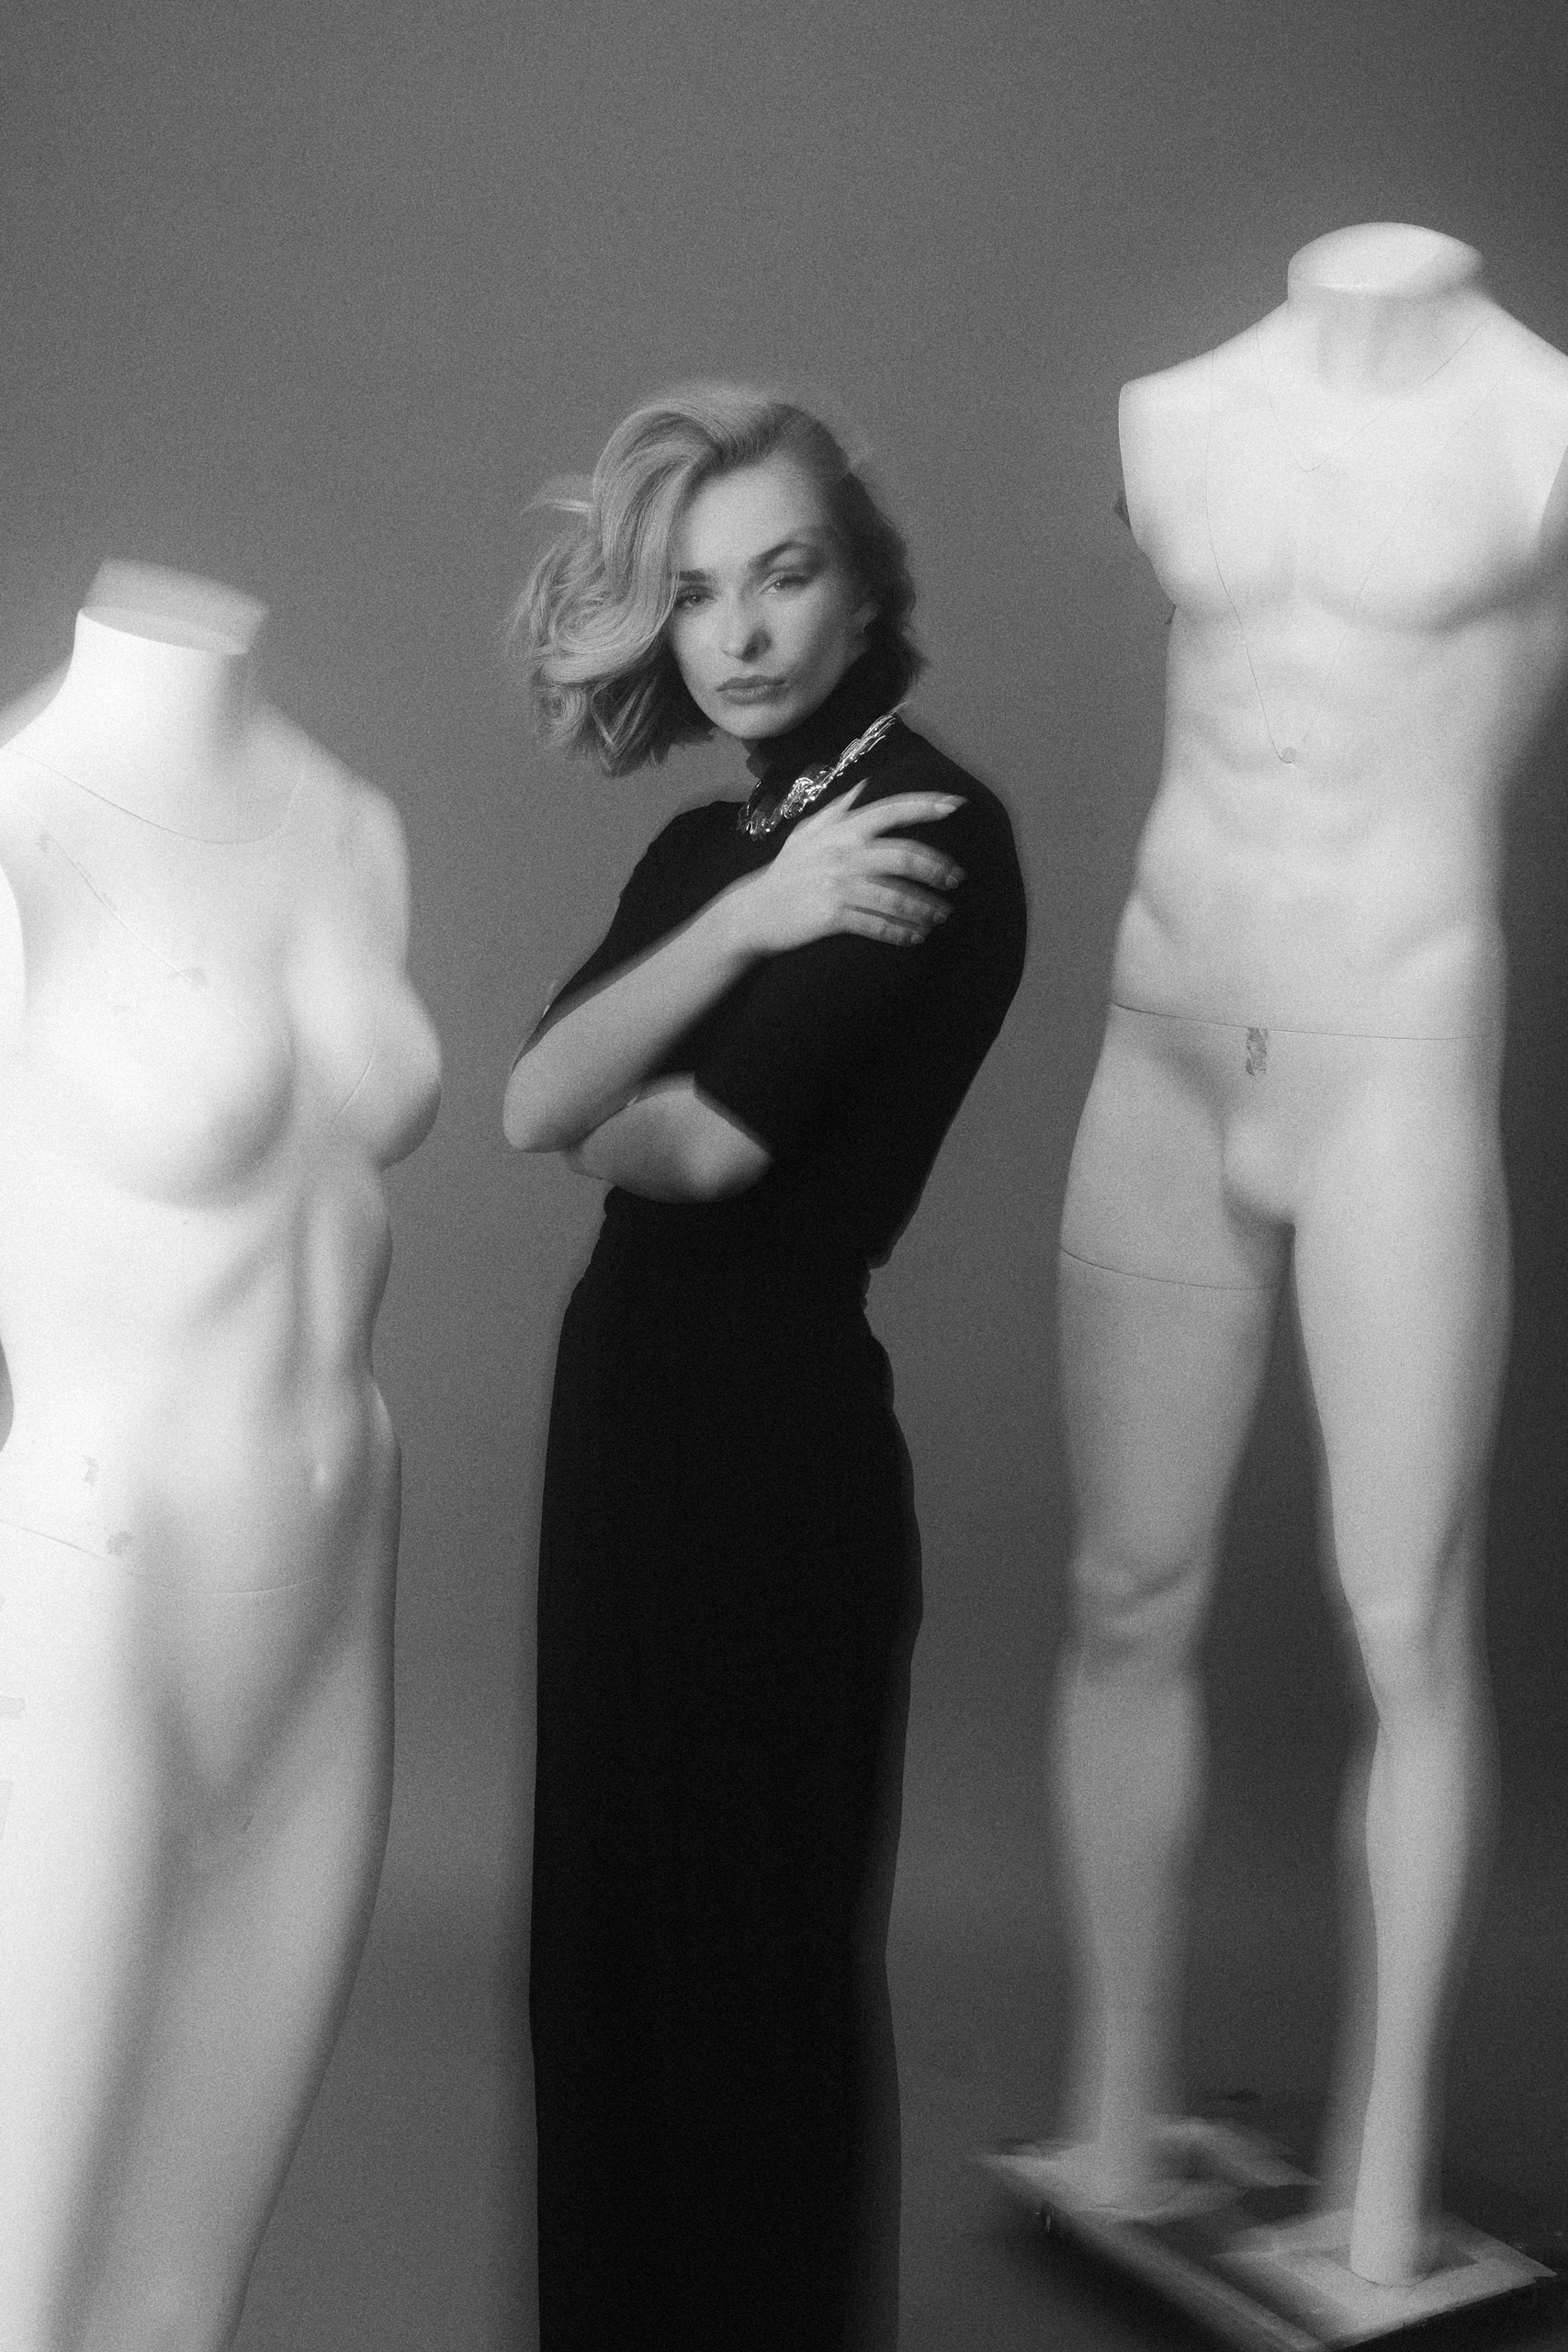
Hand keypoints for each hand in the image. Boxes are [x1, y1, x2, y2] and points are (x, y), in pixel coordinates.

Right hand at [733, 786, 965, 954]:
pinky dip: (902, 933)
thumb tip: (866, 785)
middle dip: (937, 868)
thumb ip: (838, 809)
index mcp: (842, 829)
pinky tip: (916, 938)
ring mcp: (838, 884)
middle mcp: (843, 852)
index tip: (957, 806)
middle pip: (905, 855)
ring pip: (897, 895)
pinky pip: (878, 924)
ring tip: (941, 916)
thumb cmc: (785, 873)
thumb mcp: (806, 833)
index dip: (926, 805)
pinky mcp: (833, 915)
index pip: (892, 809)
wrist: (751, 913)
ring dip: (926, 907)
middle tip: (956, 880)